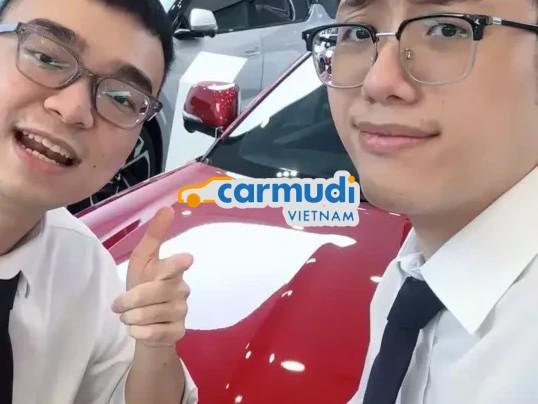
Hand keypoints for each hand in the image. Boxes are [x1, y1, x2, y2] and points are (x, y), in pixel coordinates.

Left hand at [112, 206, 192, 346]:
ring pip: (151, 315)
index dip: (177, 263)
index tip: (186, 259)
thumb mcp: (143, 261)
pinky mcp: (178, 332)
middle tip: (119, 305)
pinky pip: (154, 333)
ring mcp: (182, 312)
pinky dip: (139, 333)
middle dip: (130, 300)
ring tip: (129, 317)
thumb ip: (154, 236)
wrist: (146, 324)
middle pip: (153, 293)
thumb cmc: (144, 286)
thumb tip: (167, 207)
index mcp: (172, 270)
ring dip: (132, 318)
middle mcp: (181, 289)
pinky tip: (138, 330)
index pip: (175, 266)